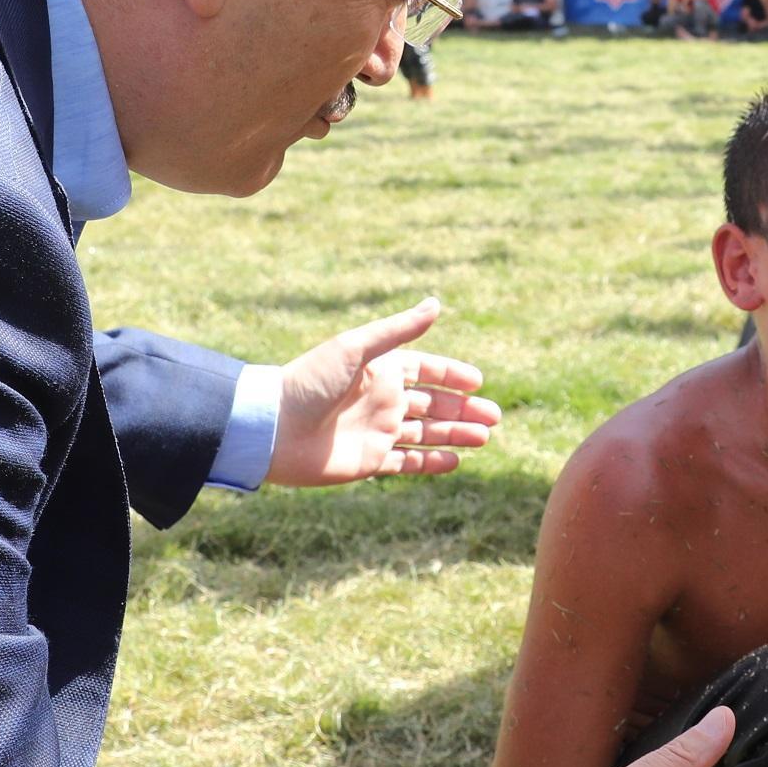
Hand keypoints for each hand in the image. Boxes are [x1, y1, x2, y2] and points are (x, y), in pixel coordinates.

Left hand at [268, 298, 499, 486]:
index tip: (478, 382)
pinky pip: (408, 463)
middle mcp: (382, 400)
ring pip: (427, 433)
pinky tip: (456, 461)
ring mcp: (377, 431)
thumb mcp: (356, 349)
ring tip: (485, 438)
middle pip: (433, 404)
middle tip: (495, 417)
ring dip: (456, 435)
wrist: (272, 428)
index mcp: (379, 370)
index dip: (452, 376)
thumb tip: (436, 303)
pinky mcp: (369, 461)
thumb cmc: (309, 382)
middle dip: (464, 410)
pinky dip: (432, 462)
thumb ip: (399, 330)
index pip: (426, 370)